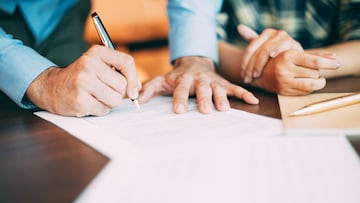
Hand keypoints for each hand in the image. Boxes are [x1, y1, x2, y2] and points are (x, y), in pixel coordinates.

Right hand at [27, 45, 140, 116]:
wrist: (51, 87)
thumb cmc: (81, 77)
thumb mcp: (98, 65)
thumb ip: (119, 72)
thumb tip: (138, 89)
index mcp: (96, 52)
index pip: (126, 62)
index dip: (134, 78)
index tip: (134, 90)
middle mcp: (89, 64)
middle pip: (122, 85)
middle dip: (118, 92)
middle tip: (104, 90)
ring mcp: (83, 82)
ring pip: (115, 99)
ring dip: (109, 102)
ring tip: (96, 96)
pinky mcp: (80, 100)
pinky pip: (104, 110)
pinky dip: (99, 110)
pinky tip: (88, 103)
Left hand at [139, 56, 258, 113]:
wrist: (194, 62)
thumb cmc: (177, 76)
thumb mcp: (161, 80)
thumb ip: (149, 89)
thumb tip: (134, 100)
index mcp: (183, 79)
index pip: (181, 89)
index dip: (180, 99)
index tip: (178, 111)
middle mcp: (199, 79)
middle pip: (202, 89)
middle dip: (204, 99)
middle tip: (206, 111)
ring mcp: (212, 81)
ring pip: (218, 88)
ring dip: (222, 98)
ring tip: (225, 109)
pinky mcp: (223, 83)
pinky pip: (235, 88)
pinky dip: (244, 94)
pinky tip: (253, 101)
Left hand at [237, 24, 302, 82]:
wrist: (300, 61)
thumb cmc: (279, 56)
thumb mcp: (265, 49)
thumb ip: (252, 39)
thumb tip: (239, 27)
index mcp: (266, 34)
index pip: (250, 49)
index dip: (244, 64)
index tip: (242, 76)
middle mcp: (274, 33)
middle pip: (257, 51)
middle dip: (250, 67)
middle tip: (247, 79)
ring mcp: (284, 37)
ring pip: (266, 50)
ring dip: (259, 65)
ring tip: (255, 75)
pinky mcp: (294, 43)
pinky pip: (282, 47)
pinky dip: (276, 51)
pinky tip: (271, 59)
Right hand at [252, 50, 338, 94]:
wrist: (259, 72)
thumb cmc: (280, 59)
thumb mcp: (295, 53)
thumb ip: (315, 55)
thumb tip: (334, 57)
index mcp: (287, 56)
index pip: (315, 62)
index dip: (329, 64)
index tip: (337, 64)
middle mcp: (284, 69)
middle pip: (315, 73)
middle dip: (317, 72)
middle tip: (312, 69)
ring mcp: (283, 82)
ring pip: (311, 84)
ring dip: (315, 81)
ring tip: (312, 77)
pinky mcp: (283, 91)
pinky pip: (305, 92)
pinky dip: (309, 88)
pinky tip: (304, 82)